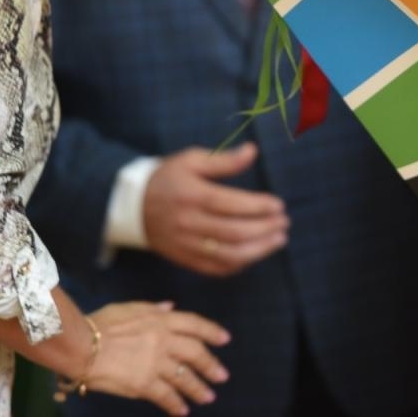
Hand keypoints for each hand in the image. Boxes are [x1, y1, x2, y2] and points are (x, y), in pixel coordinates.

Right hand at [85, 301, 230, 414]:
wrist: (80, 345)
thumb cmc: (99, 324)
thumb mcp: (129, 308)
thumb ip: (153, 309)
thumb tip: (171, 307)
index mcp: (160, 320)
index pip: (194, 324)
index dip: (212, 332)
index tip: (225, 340)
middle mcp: (163, 340)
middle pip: (195, 353)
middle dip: (211, 365)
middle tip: (222, 376)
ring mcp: (155, 362)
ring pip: (185, 377)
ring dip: (199, 388)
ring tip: (208, 397)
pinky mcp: (143, 383)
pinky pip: (166, 396)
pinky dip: (176, 404)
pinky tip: (183, 411)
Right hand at [142, 144, 289, 275]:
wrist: (133, 206)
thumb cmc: (168, 177)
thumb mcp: (191, 160)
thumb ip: (224, 160)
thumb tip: (253, 151)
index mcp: (192, 195)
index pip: (230, 204)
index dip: (258, 207)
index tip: (279, 205)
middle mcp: (188, 222)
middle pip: (233, 232)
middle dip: (264, 229)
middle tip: (284, 222)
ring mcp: (186, 244)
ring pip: (227, 255)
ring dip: (258, 250)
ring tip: (278, 239)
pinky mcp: (185, 259)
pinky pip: (216, 268)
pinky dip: (240, 264)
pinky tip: (256, 253)